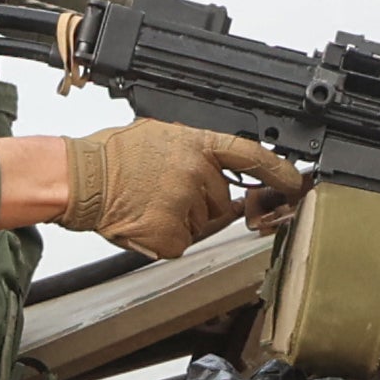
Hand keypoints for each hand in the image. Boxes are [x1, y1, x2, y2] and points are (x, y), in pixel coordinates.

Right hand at [0, 123, 303, 258]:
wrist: (80, 178)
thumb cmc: (112, 157)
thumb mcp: (162, 137)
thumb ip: (196, 153)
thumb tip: (219, 172)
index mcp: (198, 145)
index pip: (252, 157)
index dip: (279, 172)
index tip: (298, 184)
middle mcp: (199, 175)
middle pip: (221, 201)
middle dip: (201, 201)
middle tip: (163, 191)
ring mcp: (187, 206)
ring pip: (202, 224)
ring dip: (181, 219)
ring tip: (148, 202)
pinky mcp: (173, 236)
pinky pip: (183, 243)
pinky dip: (166, 238)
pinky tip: (145, 220)